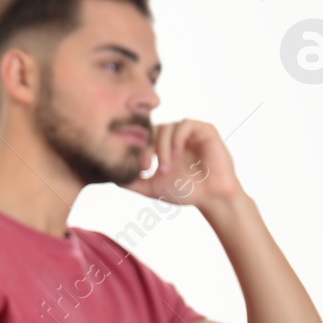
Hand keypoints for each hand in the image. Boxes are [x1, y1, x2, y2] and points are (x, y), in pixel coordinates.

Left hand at [119, 118, 239, 209]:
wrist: (211, 198)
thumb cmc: (184, 192)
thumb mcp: (151, 188)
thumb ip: (132, 182)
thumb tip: (111, 177)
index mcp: (162, 146)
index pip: (143, 138)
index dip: (138, 151)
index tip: (140, 170)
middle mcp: (175, 136)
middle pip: (152, 130)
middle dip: (147, 149)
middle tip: (147, 168)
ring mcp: (190, 132)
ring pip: (167, 127)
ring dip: (162, 147)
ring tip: (165, 167)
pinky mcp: (205, 130)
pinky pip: (185, 124)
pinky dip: (177, 138)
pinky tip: (177, 154)